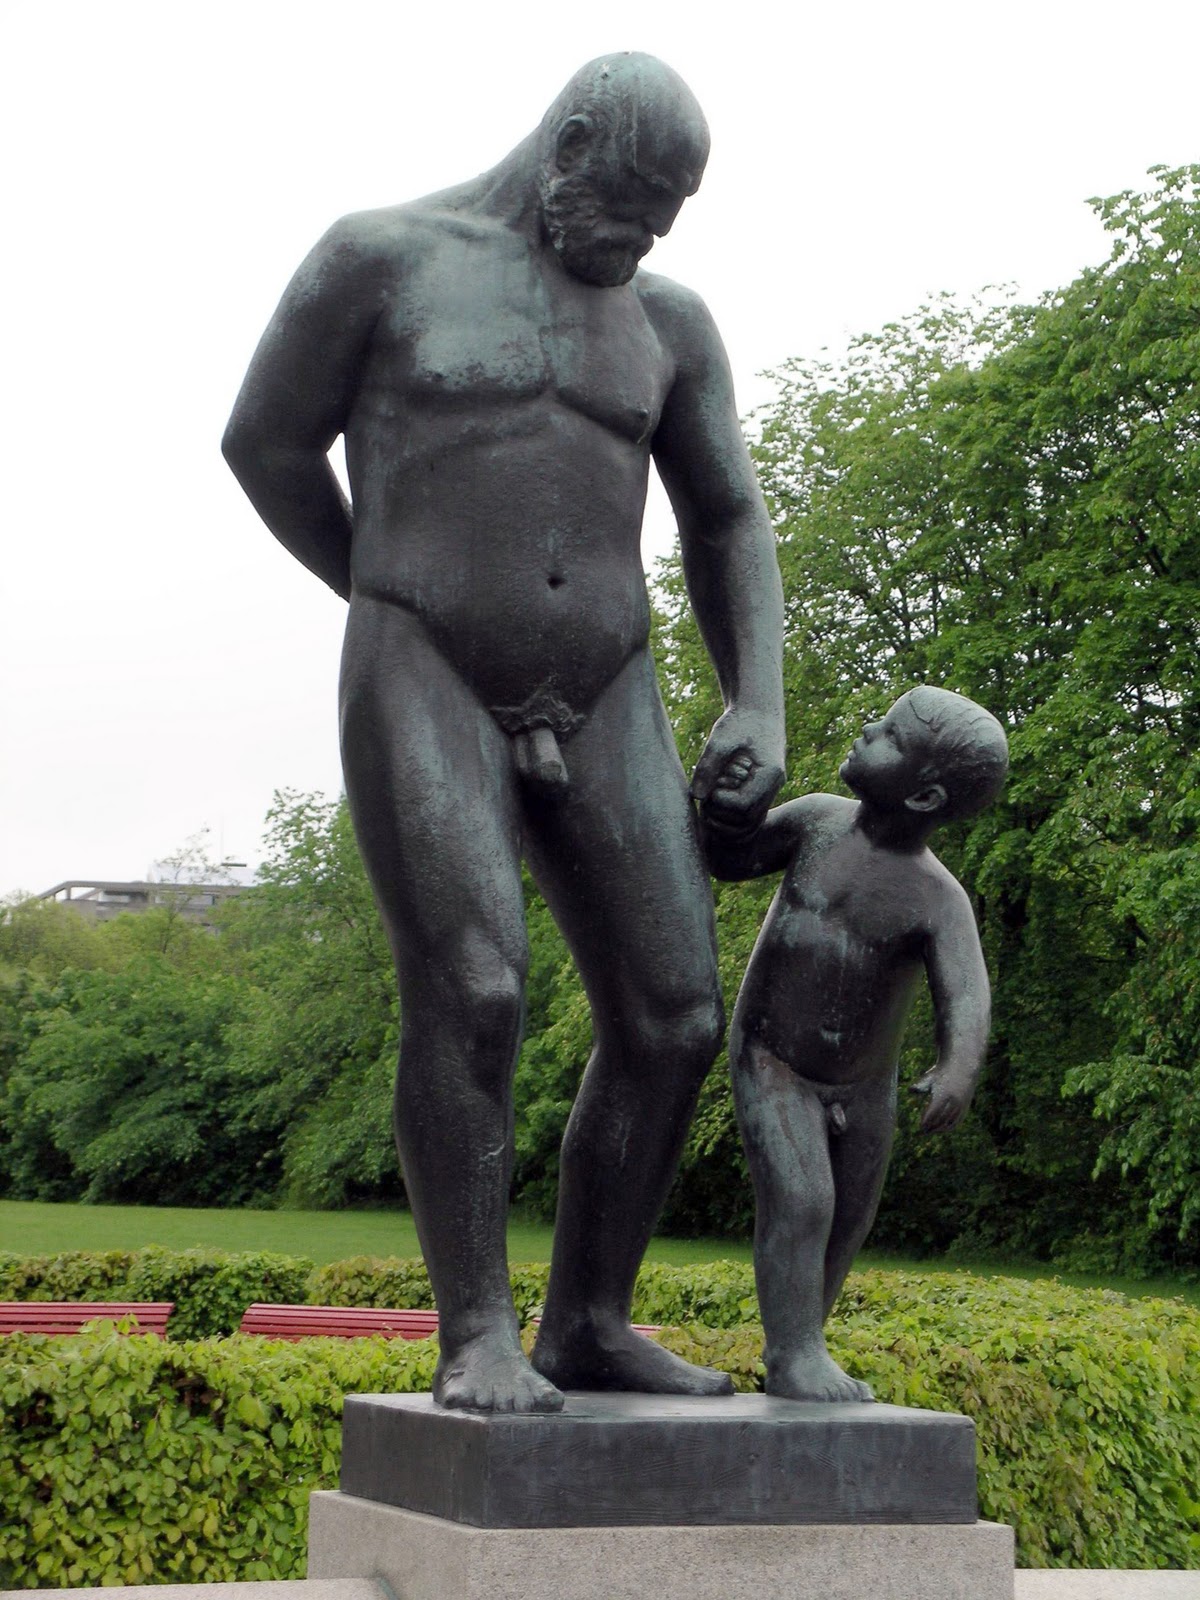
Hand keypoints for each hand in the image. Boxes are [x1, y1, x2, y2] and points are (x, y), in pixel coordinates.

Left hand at [690, 708, 784, 833]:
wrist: (758, 711)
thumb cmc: (740, 720)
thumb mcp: (720, 738)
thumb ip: (708, 766)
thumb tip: (696, 796)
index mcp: (770, 773)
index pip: (744, 806)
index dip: (721, 802)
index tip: (709, 788)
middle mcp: (775, 786)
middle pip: (748, 821)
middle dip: (721, 814)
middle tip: (705, 797)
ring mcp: (770, 791)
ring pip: (750, 824)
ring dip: (725, 819)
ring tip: (708, 801)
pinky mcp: (762, 792)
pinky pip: (749, 817)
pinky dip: (731, 816)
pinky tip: (715, 801)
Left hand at [911, 1066, 975, 1132]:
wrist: (961, 1067)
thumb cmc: (942, 1072)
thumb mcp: (930, 1077)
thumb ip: (920, 1086)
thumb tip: (910, 1090)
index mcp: (943, 1094)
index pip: (934, 1112)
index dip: (927, 1121)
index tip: (921, 1127)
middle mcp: (953, 1101)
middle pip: (941, 1119)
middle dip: (932, 1127)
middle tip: (923, 1132)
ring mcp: (961, 1105)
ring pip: (950, 1122)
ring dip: (940, 1129)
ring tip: (931, 1131)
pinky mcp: (965, 1107)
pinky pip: (957, 1121)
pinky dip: (949, 1127)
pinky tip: (941, 1129)